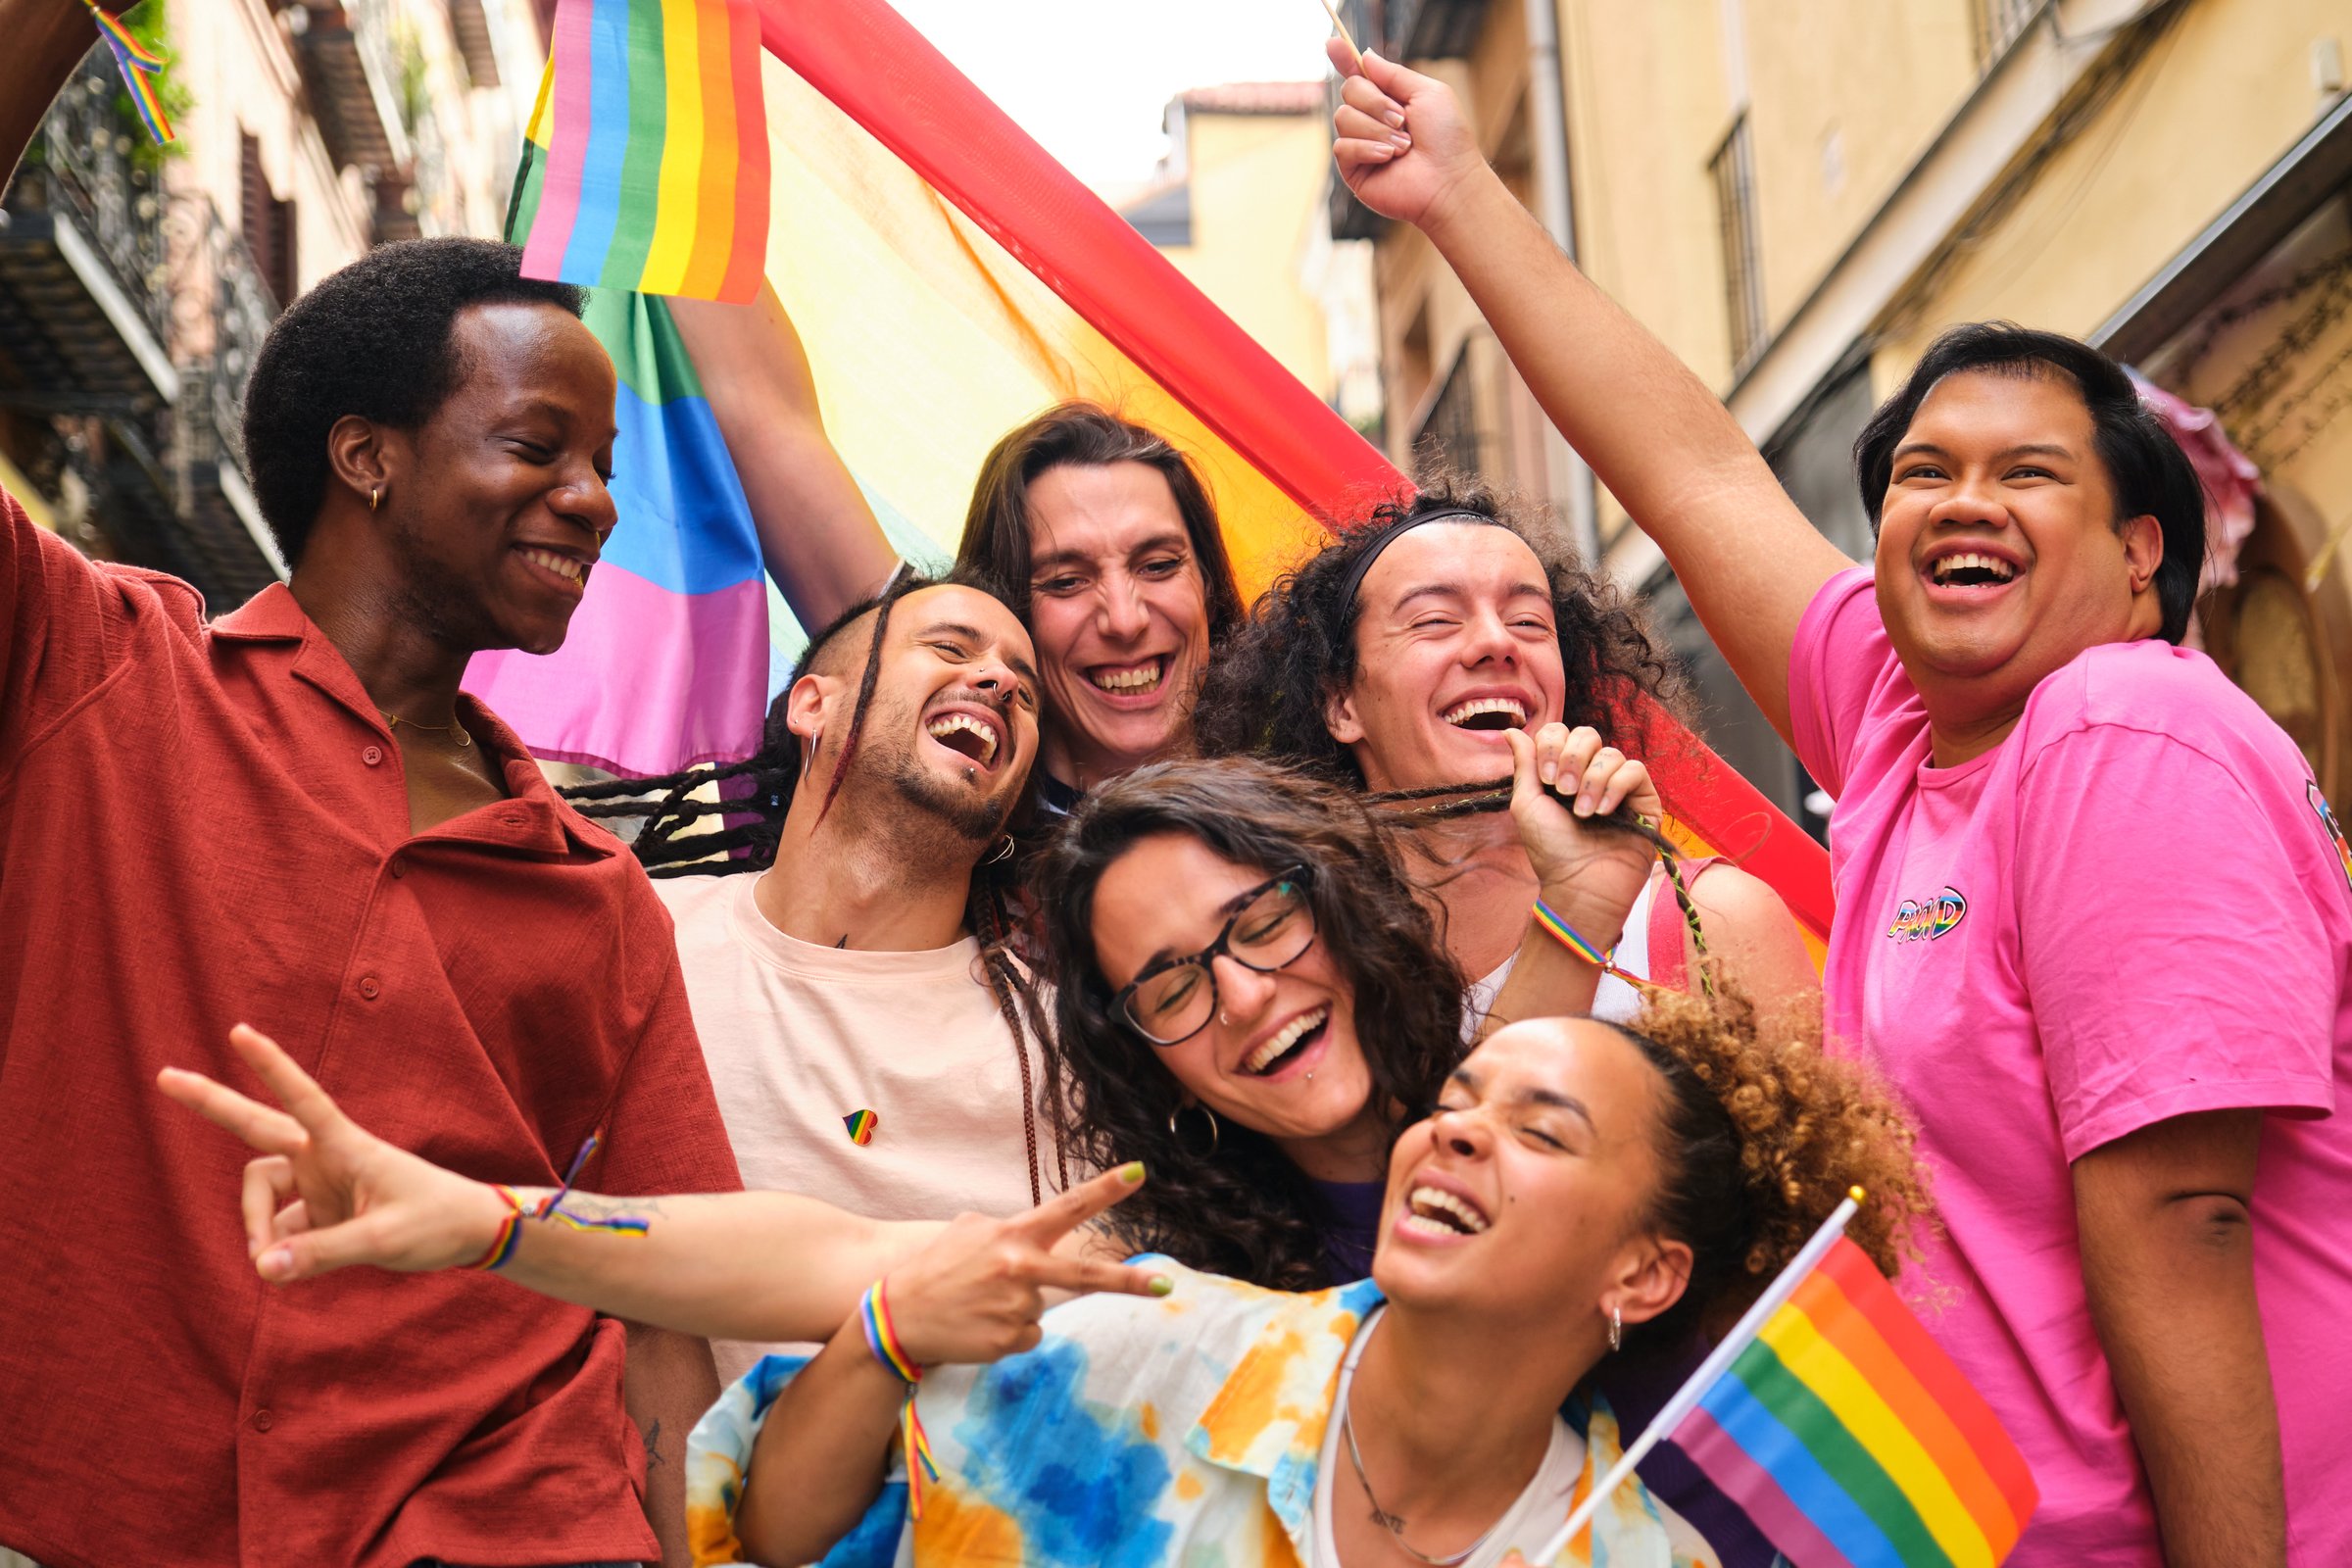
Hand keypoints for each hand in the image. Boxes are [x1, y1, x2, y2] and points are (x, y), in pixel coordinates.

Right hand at [157, 1024, 508, 1280]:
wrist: (468, 1233)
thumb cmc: (435, 1222)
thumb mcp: (382, 1240)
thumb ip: (321, 1254)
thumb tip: (262, 1268)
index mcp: (346, 1145)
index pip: (303, 1098)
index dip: (272, 1066)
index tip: (240, 1031)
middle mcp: (325, 1157)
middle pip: (256, 1127)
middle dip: (212, 1103)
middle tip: (163, 1076)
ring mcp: (318, 1182)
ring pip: (259, 1196)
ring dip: (254, 1228)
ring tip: (269, 1265)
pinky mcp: (319, 1211)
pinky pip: (278, 1229)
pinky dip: (276, 1251)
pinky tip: (288, 1270)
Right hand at [876, 1164, 1171, 1365]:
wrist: (896, 1317)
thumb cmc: (936, 1268)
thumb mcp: (968, 1231)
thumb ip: (1009, 1229)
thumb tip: (1037, 1235)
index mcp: (1013, 1236)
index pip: (1067, 1207)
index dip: (1106, 1190)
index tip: (1141, 1172)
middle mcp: (1020, 1270)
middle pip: (1085, 1276)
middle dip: (1129, 1282)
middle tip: (1165, 1285)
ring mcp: (1016, 1309)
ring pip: (1042, 1308)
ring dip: (1018, 1307)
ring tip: (979, 1304)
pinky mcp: (1008, 1342)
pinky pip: (1028, 1336)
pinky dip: (1008, 1333)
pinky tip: (979, 1326)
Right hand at [1328, 41, 1486, 231]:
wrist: (1448, 181)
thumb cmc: (1446, 139)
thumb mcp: (1427, 92)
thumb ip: (1394, 74)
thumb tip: (1364, 55)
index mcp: (1389, 99)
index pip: (1359, 75)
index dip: (1344, 58)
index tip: (1332, 43)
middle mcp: (1372, 119)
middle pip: (1349, 91)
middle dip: (1376, 102)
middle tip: (1403, 120)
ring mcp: (1360, 144)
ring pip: (1344, 118)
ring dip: (1377, 129)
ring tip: (1403, 146)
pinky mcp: (1353, 169)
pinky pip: (1342, 146)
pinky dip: (1368, 148)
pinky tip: (1389, 158)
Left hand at [1506, 724, 1658, 937]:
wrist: (1579, 885)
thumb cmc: (1550, 850)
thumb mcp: (1527, 804)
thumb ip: (1524, 764)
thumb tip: (1512, 730)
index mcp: (1563, 772)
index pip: (1561, 733)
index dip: (1552, 746)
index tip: (1545, 779)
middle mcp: (1592, 775)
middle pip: (1587, 735)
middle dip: (1572, 759)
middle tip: (1563, 791)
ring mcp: (1619, 786)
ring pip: (1611, 753)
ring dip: (1592, 780)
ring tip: (1583, 813)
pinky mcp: (1644, 800)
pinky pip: (1635, 770)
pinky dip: (1616, 786)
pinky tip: (1603, 812)